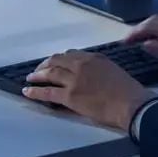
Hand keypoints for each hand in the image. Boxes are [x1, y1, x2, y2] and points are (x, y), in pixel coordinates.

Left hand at [23, 51, 154, 130]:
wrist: (129, 103)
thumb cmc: (127, 89)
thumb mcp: (113, 69)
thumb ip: (98, 68)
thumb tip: (89, 73)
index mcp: (94, 57)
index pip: (72, 54)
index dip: (60, 59)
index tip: (56, 62)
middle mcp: (82, 64)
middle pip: (57, 60)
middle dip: (45, 64)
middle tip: (39, 69)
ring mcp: (74, 80)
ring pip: (50, 74)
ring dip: (37, 75)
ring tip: (30, 78)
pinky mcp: (69, 96)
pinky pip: (48, 92)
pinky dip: (35, 91)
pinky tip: (27, 91)